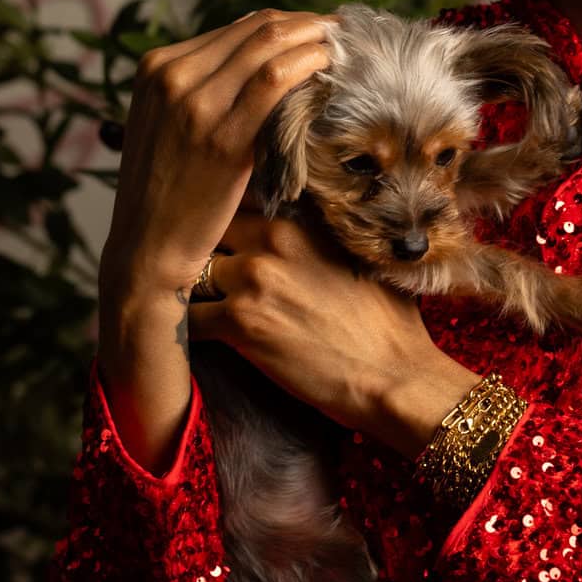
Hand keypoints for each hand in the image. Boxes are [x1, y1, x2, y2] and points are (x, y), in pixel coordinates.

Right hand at [99, 6, 339, 299]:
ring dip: (315, 40)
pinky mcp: (222, 137)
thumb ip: (206, 88)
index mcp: (157, 66)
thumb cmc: (171, 188)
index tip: (322, 31)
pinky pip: (274, 82)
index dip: (289, 23)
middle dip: (308, 25)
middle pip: (258, 29)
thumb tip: (269, 61)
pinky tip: (330, 72)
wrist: (147, 246)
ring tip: (343, 50)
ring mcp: (194, 104)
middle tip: (342, 34)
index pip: (239, 27)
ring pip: (269, 46)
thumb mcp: (171, 123)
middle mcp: (172, 76)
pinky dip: (308, 66)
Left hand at [185, 202, 450, 438]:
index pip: (230, 206)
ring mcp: (252, 281)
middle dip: (196, 257)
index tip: (212, 244)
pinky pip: (189, 321)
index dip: (217, 228)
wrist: (395, 375)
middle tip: (193, 279)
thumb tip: (299, 237)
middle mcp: (269, 242)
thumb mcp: (356, 259)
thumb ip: (314, 240)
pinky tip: (191, 341)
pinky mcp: (240, 325)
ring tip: (190, 310)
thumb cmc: (388, 324)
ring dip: (189, 294)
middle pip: (203, 237)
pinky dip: (186, 331)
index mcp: (297, 223)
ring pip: (189, 276)